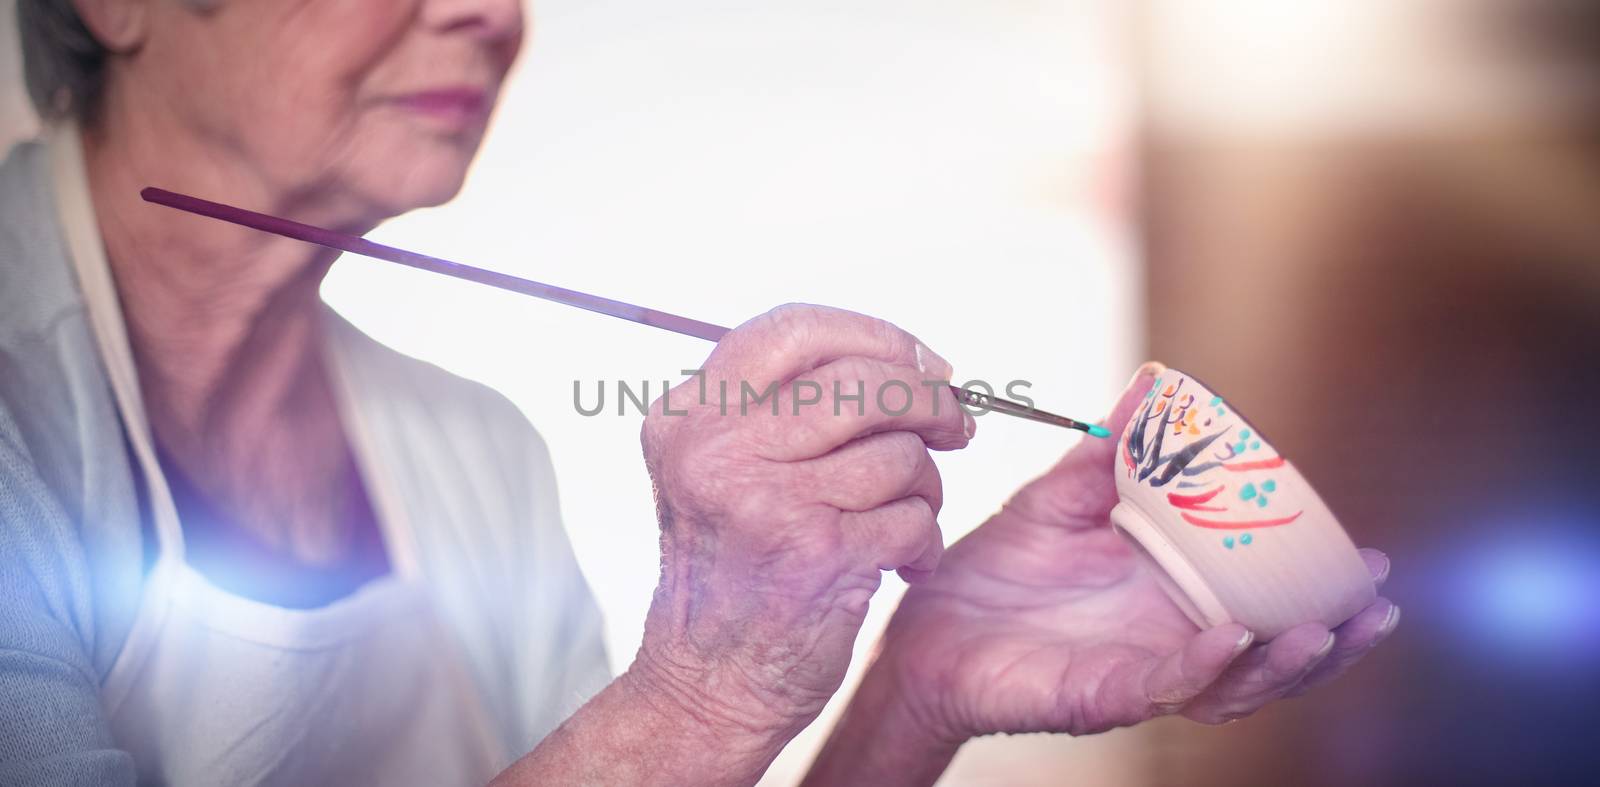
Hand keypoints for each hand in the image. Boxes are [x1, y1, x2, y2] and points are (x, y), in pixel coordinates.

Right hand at [626, 304, 974, 779]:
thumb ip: (781, 406)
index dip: (877, 337)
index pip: (797, 330)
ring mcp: (769, 499)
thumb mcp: (716, 468)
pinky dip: (922, 541)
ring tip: (900, 518)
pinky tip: (899, 563)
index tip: (920, 364)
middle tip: (955, 426)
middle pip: (865, 381)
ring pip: (901, 451)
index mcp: (690, 415)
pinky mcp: (821, 552)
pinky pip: (914, 515)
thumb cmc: (732, 572)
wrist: (708, 685)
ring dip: (924, 487)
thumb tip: (904, 360)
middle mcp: (718, 449)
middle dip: (929, 401)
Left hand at [803, 366, 1396, 785]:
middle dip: (1330, 634)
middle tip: (1377, 603)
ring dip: (1283, 662)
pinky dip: (1200, 667)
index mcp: (1170, 593)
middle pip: (1269, 650)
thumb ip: (1109, 453)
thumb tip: (1150, 385)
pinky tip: (1233, 642)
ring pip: (1231, 683)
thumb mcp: (1059, 500)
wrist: (924, 624)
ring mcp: (1139, 671)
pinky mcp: (1099, 695)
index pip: (1262, 598)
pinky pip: (1160, 686)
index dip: (1319, 587)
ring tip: (1323, 631)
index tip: (1371, 557)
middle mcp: (1167, 638)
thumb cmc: (996, 571)